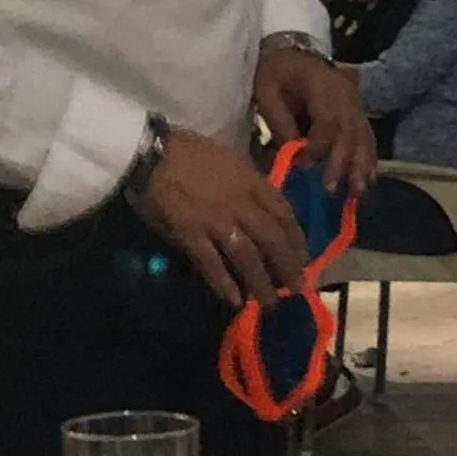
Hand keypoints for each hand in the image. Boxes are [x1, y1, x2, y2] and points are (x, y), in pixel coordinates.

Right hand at [130, 128, 308, 308]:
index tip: (304, 257)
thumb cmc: (189, 151)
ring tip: (268, 303)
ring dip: (261, 282)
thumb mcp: (230, 159)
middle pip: (272, 239)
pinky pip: (212, 264)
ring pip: (248, 257)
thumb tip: (263, 205)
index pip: (284, 214)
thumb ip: (248, 182)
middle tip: (296, 288)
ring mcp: (216, 220)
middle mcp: (240, 203)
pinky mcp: (191, 235)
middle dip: (288, 266)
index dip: (297, 239)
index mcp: (251, 182)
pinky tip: (234, 301)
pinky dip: (224, 284)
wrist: (152, 153)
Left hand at [254, 46, 376, 195]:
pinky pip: (367, 138)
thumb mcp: (267, 90)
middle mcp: (345, 95)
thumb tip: (294, 153)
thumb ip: (279, 120)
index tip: (304, 166)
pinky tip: (367, 181)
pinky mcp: (357, 113)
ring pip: (364, 137)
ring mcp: (355, 103)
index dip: (318, 146)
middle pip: (350, 132)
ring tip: (357, 192)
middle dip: (342, 163)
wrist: (294, 52)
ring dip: (361, 166)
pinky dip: (368, 160)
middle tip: (332, 190)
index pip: (327, 120)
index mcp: (321, 84)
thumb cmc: (277, 72)